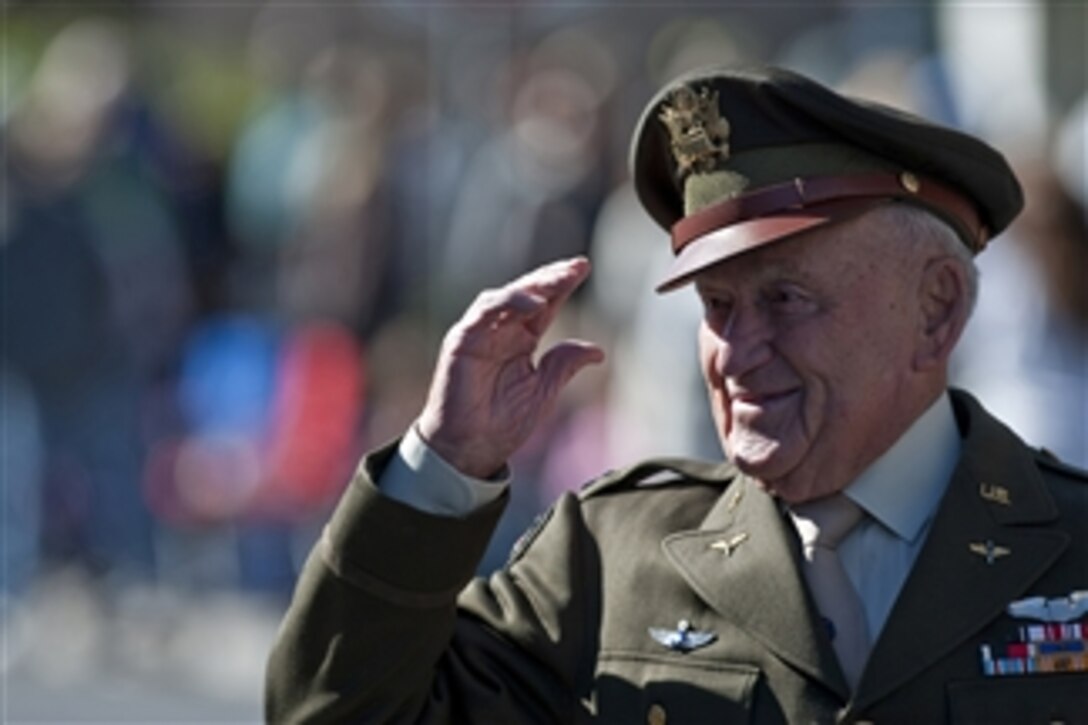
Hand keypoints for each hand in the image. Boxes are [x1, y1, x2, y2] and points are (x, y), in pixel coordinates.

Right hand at [416, 257, 605, 478]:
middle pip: (527, 294)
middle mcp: (500, 332)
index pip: (544, 305)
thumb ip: (565, 365)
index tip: (583, 267)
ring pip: (505, 297)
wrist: (470, 448)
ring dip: (532, 286)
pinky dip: (507, 303)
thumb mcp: (544, 391)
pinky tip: (533, 303)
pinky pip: (483, 312)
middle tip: (575, 267)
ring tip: (558, 281)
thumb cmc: (501, 423)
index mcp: (521, 340)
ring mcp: (479, 334)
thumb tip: (598, 351)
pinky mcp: (461, 341)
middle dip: (551, 278)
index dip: (562, 285)